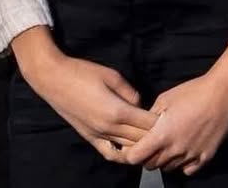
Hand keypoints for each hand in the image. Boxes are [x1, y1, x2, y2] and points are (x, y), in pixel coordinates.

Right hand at [12, 31, 154, 159]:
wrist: (54, 79)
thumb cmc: (83, 72)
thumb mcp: (112, 76)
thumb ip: (130, 92)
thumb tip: (140, 104)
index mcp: (117, 111)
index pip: (146, 124)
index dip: (161, 123)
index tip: (173, 119)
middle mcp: (108, 128)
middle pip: (139, 139)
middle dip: (155, 136)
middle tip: (168, 131)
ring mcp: (97, 135)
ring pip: (126, 148)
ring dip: (140, 145)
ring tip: (153, 140)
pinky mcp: (89, 137)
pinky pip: (109, 152)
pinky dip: (122, 154)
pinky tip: (130, 151)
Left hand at [122, 70, 227, 173]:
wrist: (223, 93)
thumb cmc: (193, 91)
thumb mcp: (165, 98)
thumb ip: (150, 116)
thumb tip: (142, 127)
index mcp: (162, 135)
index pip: (135, 157)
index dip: (130, 153)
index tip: (133, 146)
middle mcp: (174, 150)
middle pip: (150, 165)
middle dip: (147, 156)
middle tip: (152, 143)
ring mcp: (190, 156)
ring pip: (168, 168)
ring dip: (165, 159)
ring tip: (170, 143)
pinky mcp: (205, 157)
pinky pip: (187, 169)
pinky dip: (183, 164)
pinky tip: (185, 149)